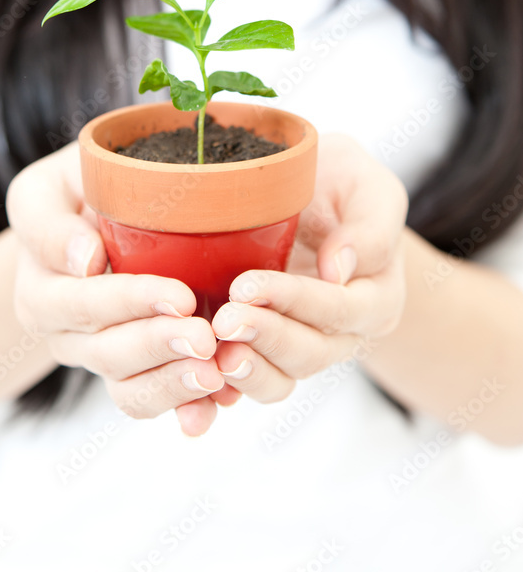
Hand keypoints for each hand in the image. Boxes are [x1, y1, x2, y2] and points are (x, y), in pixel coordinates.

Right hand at [6, 143, 229, 435]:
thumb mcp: (46, 189)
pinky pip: (153, 399)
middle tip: (205, 338)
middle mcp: (64, 335)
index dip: (132, 303)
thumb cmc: (73, 190)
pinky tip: (216, 404)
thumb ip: (50, 222)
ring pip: (129, 388)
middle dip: (159, 345)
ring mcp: (97, 358)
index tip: (180, 296)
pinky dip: (186, 407)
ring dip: (173, 384)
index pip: (84, 304)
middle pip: (108, 353)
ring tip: (214, 373)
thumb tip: (84, 260)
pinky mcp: (132, 372)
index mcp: (40, 291)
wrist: (87, 217)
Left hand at [209, 134, 408, 403]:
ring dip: (246, 369)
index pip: (339, 309)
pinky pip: (248, 383)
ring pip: (279, 379)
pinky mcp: (265, 350)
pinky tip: (195, 382)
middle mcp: (342, 334)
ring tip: (211, 353)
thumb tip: (340, 269)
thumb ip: (369, 227)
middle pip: (309, 353)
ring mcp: (302, 346)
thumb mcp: (368, 186)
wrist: (313, 191)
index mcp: (375, 297)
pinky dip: (222, 389)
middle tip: (225, 319)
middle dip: (265, 337)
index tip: (247, 285)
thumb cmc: (341, 182)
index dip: (294, 301)